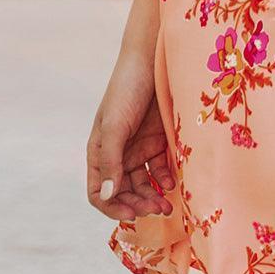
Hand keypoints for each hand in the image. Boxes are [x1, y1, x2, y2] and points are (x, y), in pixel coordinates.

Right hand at [87, 49, 174, 221]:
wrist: (154, 60)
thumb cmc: (126, 89)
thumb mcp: (115, 125)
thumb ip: (111, 160)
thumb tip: (109, 195)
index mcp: (100, 152)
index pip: (100, 191)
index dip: (112, 207)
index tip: (131, 214)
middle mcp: (119, 154)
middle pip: (124, 192)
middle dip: (138, 205)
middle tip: (157, 209)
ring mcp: (140, 148)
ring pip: (144, 184)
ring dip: (153, 197)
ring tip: (168, 204)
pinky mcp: (160, 140)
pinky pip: (161, 168)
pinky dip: (166, 179)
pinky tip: (174, 183)